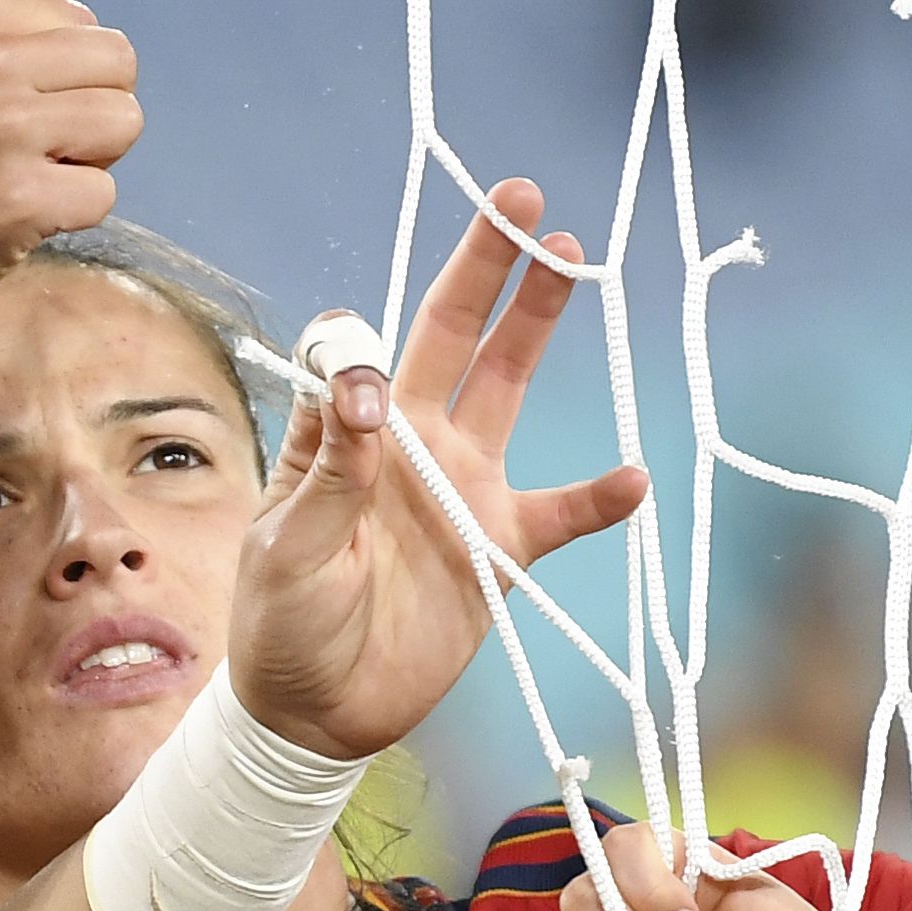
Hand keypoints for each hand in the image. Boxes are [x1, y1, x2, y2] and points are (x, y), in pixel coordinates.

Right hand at [0, 0, 144, 333]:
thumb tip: (86, 47)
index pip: (84, 21)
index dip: (66, 74)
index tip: (20, 109)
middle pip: (118, 64)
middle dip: (93, 109)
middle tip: (39, 148)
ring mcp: (3, 126)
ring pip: (123, 123)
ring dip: (88, 162)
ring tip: (28, 179)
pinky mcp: (21, 194)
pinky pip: (103, 194)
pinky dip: (72, 215)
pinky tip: (19, 217)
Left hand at [229, 178, 653, 763]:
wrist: (316, 712)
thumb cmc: (280, 622)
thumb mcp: (287, 545)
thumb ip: (331, 470)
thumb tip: (365, 389)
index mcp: (343, 433)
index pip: (362, 348)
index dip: (366, 341)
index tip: (368, 387)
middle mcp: (408, 442)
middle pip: (451, 333)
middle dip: (485, 266)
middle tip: (521, 198)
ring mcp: (462, 487)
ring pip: (508, 385)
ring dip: (537, 324)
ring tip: (573, 260)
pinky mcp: (504, 547)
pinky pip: (565, 512)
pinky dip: (601, 497)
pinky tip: (631, 479)